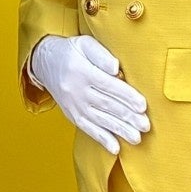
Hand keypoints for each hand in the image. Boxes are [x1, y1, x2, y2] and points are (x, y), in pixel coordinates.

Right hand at [29, 34, 148, 153]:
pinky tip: (116, 148)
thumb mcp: (85, 43)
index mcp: (82, 71)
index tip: (143, 105)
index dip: (126, 96)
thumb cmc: (71, 51)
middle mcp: (77, 90)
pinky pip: (88, 129)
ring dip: (119, 130)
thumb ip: (101, 54)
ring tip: (136, 138)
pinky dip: (102, 139)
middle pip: (106, 105)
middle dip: (127, 117)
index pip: (108, 85)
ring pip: (100, 120)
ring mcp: (74, 105)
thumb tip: (116, 68)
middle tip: (146, 126)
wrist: (44, 63)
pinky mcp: (73, 115)